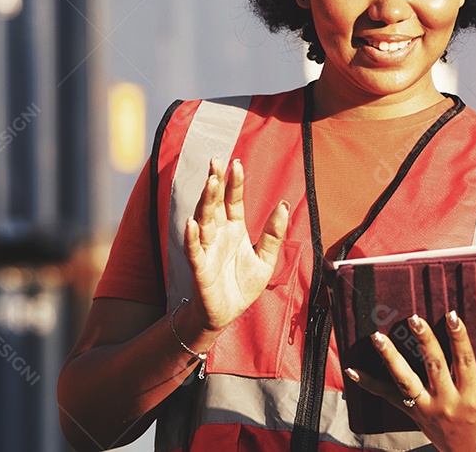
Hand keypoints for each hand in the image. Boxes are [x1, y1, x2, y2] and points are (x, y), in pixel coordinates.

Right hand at [183, 157, 289, 335]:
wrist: (227, 315)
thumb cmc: (243, 285)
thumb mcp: (266, 259)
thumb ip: (274, 233)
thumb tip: (284, 205)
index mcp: (235, 229)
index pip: (234, 200)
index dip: (234, 182)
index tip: (235, 161)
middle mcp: (219, 234)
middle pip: (215, 204)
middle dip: (215, 183)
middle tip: (216, 161)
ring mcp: (207, 249)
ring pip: (204, 220)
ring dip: (206, 202)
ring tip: (210, 182)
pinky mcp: (200, 269)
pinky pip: (194, 250)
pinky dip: (191, 237)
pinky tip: (191, 223)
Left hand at [346, 311, 475, 451]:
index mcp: (471, 396)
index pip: (464, 361)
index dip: (458, 337)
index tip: (452, 315)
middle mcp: (447, 402)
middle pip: (432, 367)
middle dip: (423, 341)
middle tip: (413, 318)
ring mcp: (426, 409)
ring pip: (405, 381)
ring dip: (390, 358)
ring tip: (377, 337)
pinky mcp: (413, 415)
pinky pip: (389, 398)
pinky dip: (369, 384)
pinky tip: (352, 370)